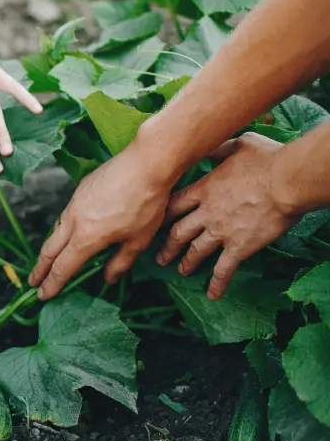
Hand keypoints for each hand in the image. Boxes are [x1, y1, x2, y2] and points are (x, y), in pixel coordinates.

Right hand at [28, 142, 172, 299]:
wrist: (146, 163)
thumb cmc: (147, 204)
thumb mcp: (139, 239)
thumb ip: (120, 262)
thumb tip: (108, 278)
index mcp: (87, 238)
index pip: (63, 267)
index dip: (52, 284)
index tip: (43, 295)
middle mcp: (74, 222)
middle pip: (49, 250)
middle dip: (40, 269)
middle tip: (33, 283)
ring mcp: (74, 204)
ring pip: (56, 231)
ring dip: (50, 249)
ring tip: (49, 261)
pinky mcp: (79, 191)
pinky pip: (65, 216)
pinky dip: (62, 231)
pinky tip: (69, 233)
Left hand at [156, 132, 296, 299]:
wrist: (286, 181)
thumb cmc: (267, 160)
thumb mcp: (238, 145)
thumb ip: (219, 149)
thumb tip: (209, 146)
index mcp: (204, 189)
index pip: (174, 205)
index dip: (162, 216)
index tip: (154, 224)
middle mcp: (206, 213)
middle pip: (178, 232)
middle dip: (167, 246)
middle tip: (160, 257)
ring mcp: (221, 231)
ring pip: (196, 251)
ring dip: (186, 262)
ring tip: (180, 271)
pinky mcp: (239, 247)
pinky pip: (223, 269)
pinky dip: (216, 283)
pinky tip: (212, 295)